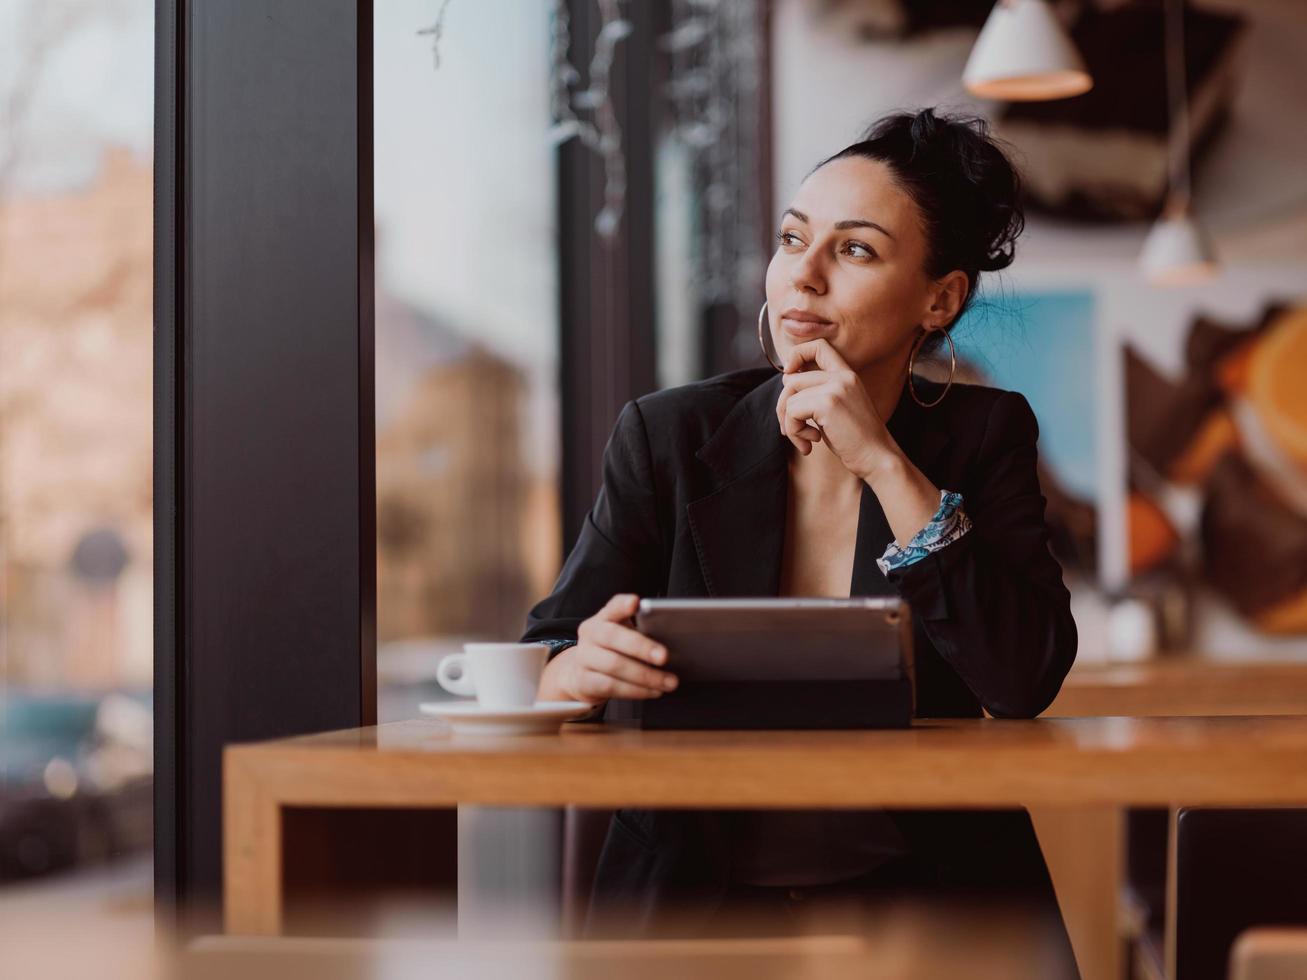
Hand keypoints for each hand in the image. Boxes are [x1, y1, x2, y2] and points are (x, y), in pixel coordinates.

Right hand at [537, 593, 678, 704]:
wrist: (581, 675)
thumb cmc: (612, 652)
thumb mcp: (624, 636)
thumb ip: (642, 633)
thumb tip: (673, 642)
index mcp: (603, 618)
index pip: (612, 607)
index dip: (622, 605)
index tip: (635, 602)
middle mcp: (590, 634)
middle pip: (613, 637)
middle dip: (641, 647)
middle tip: (664, 656)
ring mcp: (584, 658)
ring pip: (614, 665)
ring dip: (646, 676)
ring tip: (668, 682)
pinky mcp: (583, 681)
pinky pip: (611, 687)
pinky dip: (636, 690)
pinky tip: (653, 691)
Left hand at [777, 338, 899, 481]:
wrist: (877, 457)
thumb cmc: (855, 439)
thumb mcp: (838, 407)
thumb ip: (818, 391)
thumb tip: (786, 378)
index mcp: (847, 375)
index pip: (819, 346)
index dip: (797, 355)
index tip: (788, 375)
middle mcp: (842, 376)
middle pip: (792, 380)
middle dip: (783, 407)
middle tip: (791, 430)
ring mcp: (835, 388)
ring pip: (789, 398)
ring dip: (790, 424)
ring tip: (805, 440)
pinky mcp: (828, 403)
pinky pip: (792, 412)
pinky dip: (794, 431)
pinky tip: (811, 443)